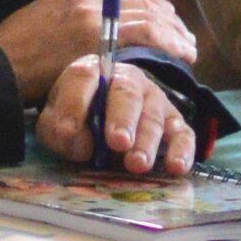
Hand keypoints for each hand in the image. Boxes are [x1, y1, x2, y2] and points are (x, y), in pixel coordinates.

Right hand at [0, 0, 201, 104]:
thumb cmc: (11, 57)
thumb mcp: (39, 26)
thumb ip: (65, 24)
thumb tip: (87, 38)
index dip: (149, 4)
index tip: (165, 17)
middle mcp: (86, 1)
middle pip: (141, 2)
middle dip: (167, 18)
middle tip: (184, 35)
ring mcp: (94, 19)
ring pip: (149, 17)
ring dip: (174, 33)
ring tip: (189, 48)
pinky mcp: (99, 41)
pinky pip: (145, 36)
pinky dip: (169, 43)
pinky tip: (183, 55)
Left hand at [38, 56, 199, 175]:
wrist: (106, 114)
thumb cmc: (78, 117)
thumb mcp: (57, 121)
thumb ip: (61, 130)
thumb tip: (84, 146)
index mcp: (93, 73)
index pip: (83, 79)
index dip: (75, 103)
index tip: (68, 131)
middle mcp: (128, 80)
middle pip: (126, 95)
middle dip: (122, 120)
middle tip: (118, 143)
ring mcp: (154, 100)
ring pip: (154, 117)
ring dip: (147, 141)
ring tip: (137, 164)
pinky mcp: (173, 122)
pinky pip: (183, 133)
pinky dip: (183, 150)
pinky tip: (176, 167)